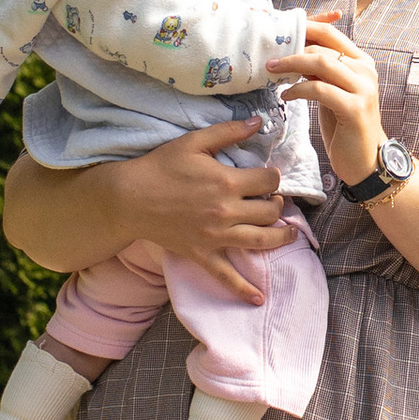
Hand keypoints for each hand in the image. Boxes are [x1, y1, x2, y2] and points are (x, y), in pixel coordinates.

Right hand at [110, 119, 292, 303]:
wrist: (129, 198)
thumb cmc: (160, 166)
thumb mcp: (194, 142)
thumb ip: (229, 132)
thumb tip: (258, 121)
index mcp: (227, 182)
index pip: (270, 182)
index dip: (274, 178)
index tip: (269, 176)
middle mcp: (226, 211)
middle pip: (270, 212)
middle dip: (278, 204)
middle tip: (274, 201)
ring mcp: (215, 236)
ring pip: (260, 241)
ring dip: (280, 239)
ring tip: (289, 235)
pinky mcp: (202, 254)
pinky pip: (226, 276)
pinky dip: (243, 289)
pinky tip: (259, 298)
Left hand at [267, 14, 385, 187]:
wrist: (366, 161)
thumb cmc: (346, 126)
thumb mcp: (334, 92)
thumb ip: (322, 72)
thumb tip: (295, 53)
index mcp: (362, 62)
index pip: (331, 33)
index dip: (304, 30)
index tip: (279, 36)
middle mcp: (366, 71)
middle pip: (323, 48)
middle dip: (292, 50)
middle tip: (269, 59)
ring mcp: (363, 89)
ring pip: (321, 64)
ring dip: (292, 65)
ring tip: (273, 72)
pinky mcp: (354, 108)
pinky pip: (319, 90)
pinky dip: (298, 90)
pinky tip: (286, 96)